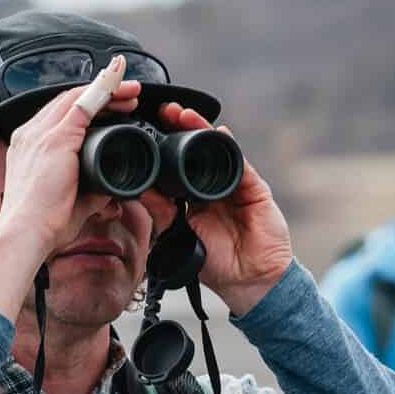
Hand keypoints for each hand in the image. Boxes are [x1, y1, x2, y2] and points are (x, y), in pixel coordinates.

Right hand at [0, 58, 144, 254]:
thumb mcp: (70, 201)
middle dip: (100, 93)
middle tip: (127, 94)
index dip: (86, 106)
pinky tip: (120, 89)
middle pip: (68, 100)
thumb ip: (90, 190)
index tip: (109, 107)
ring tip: (131, 91)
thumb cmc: (41, 224)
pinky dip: (103, 92)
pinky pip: (83, 104)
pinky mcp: (55, 139)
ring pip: (77, 97)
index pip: (59, 115)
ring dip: (107, 90)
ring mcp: (40, 134)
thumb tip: (108, 186)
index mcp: (29, 148)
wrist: (26, 233)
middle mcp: (30, 135)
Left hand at [154, 104, 294, 317]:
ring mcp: (235, 185)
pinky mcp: (254, 189)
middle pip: (196, 149)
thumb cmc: (216, 263)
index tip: (146, 130)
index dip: (164, 146)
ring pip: (216, 149)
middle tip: (164, 112)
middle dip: (180, 128)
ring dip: (200, 130)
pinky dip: (228, 147)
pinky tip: (218, 134)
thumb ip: (162, 213)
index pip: (177, 164)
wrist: (249, 281)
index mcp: (193, 197)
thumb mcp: (179, 236)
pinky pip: (240, 164)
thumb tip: (140, 191)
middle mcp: (213, 186)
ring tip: (184, 116)